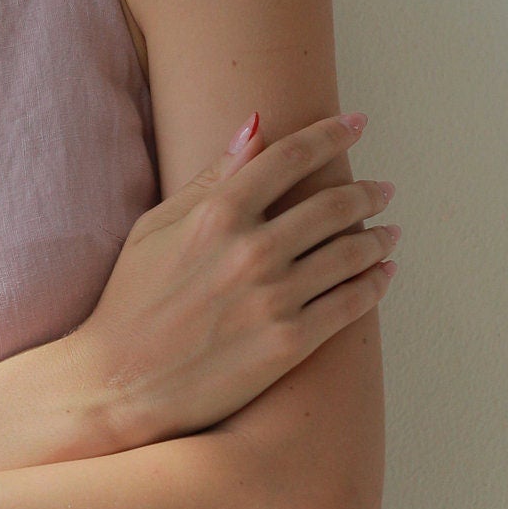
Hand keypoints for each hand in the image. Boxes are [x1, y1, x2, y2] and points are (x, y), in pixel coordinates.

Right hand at [77, 110, 396, 442]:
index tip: (357, 124)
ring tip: (389, 232)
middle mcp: (251, 250)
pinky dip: (376, 284)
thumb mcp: (155, 227)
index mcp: (218, 213)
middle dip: (367, 192)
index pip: (292, 157)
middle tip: (383, 190)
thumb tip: (255, 126)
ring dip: (379, 238)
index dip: (332, 134)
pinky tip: (384, 273)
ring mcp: (274, 298)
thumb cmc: (130, 301)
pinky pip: (351, 303)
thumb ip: (211, 177)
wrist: (118, 384)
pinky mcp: (289, 343)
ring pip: (351, 253)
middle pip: (333, 205)